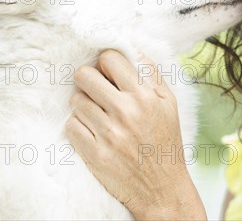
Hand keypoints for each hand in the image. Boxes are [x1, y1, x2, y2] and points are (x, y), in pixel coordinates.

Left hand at [65, 50, 205, 219]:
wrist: (162, 188)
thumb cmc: (165, 143)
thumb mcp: (169, 105)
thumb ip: (153, 76)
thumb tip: (134, 53)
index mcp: (145, 96)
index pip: (110, 59)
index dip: (106, 63)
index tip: (108, 72)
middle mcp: (125, 112)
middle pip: (84, 75)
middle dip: (88, 79)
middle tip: (96, 89)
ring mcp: (108, 133)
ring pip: (76, 100)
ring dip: (84, 104)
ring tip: (98, 114)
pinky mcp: (94, 153)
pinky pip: (71, 125)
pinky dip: (79, 126)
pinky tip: (93, 131)